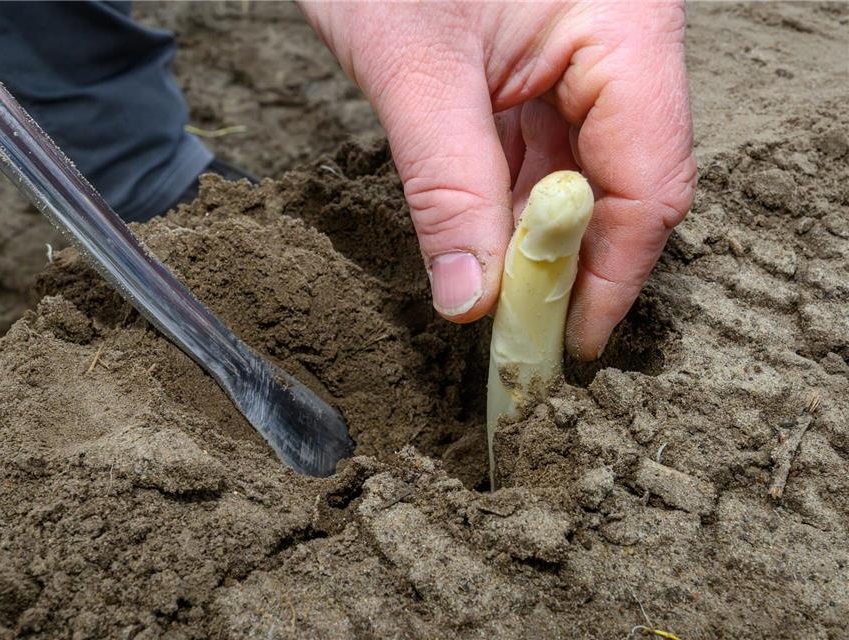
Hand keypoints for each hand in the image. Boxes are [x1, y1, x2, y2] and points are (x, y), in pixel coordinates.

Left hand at [300, 1, 696, 359]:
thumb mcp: (412, 71)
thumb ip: (446, 188)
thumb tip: (469, 298)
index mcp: (625, 27)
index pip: (649, 180)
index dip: (614, 276)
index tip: (568, 342)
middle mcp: (620, 42)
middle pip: (626, 183)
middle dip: (574, 264)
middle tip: (526, 334)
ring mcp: (581, 52)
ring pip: (582, 173)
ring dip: (539, 241)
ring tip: (501, 303)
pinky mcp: (539, 63)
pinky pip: (543, 150)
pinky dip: (512, 203)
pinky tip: (486, 245)